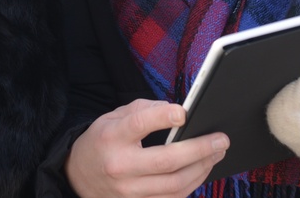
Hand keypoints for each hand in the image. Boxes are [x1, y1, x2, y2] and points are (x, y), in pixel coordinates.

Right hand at [66, 99, 228, 197]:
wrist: (78, 175)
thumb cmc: (103, 140)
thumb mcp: (114, 116)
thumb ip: (143, 110)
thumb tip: (175, 112)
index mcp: (112, 136)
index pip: (139, 124)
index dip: (163, 117)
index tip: (184, 113)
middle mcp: (120, 166)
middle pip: (167, 161)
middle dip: (200, 149)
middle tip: (221, 140)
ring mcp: (128, 191)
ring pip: (175, 185)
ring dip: (202, 169)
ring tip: (216, 154)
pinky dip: (191, 185)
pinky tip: (201, 170)